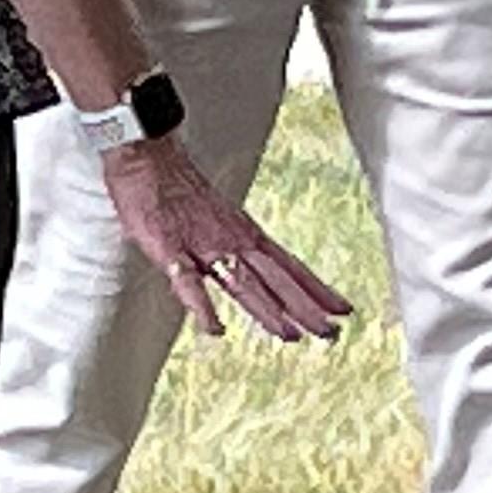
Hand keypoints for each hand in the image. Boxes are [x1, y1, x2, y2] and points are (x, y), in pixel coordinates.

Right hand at [101, 134, 352, 341]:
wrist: (148, 156)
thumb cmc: (178, 189)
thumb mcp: (219, 220)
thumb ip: (235, 250)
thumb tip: (253, 273)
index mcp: (247, 235)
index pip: (291, 268)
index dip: (317, 291)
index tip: (343, 310)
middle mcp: (235, 240)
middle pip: (278, 280)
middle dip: (305, 308)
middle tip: (332, 333)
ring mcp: (205, 245)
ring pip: (244, 283)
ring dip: (268, 310)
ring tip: (290, 335)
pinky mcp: (170, 250)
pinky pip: (188, 283)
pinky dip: (203, 307)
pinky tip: (215, 329)